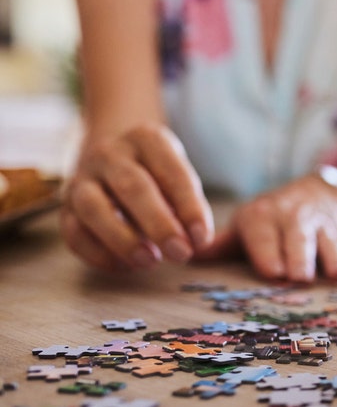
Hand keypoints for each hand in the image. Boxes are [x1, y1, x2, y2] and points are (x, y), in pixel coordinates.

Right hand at [61, 124, 212, 270]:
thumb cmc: (154, 167)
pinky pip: (74, 232)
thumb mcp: (175, 170)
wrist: (108, 145)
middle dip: (158, 225)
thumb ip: (185, 203)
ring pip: (94, 208)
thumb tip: (195, 242)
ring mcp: (82, 178)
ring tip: (150, 262)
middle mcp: (110, 154)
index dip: (189, 208)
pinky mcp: (65, 205)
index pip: (172, 173)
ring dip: (123, 240)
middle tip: (180, 254)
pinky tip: (125, 267)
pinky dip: (98, 254)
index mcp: (147, 139)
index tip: (202, 238)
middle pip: (132, 187)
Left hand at [194, 175, 336, 282]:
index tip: (272, 271)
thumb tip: (183, 255)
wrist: (315, 190)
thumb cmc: (270, 221)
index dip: (268, 251)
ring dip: (336, 257)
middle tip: (298, 277)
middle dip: (300, 256)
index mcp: (263, 217)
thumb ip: (220, 244)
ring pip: (332, 241)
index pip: (263, 233)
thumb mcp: (245, 226)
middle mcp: (295, 218)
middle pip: (299, 237)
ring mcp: (324, 226)